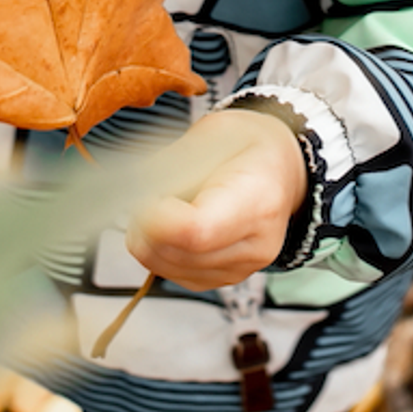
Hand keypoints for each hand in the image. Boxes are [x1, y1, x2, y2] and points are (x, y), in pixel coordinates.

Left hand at [126, 107, 307, 290]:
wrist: (283, 167)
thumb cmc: (250, 144)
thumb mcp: (214, 131)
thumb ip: (171, 162)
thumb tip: (129, 187)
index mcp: (259, 199)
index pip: (196, 231)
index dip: (156, 218)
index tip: (147, 194)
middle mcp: (256, 243)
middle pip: (178, 254)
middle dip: (145, 226)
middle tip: (148, 195)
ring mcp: (242, 267)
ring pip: (170, 269)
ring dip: (149, 240)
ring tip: (163, 207)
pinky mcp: (226, 279)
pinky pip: (175, 275)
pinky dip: (161, 251)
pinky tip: (172, 226)